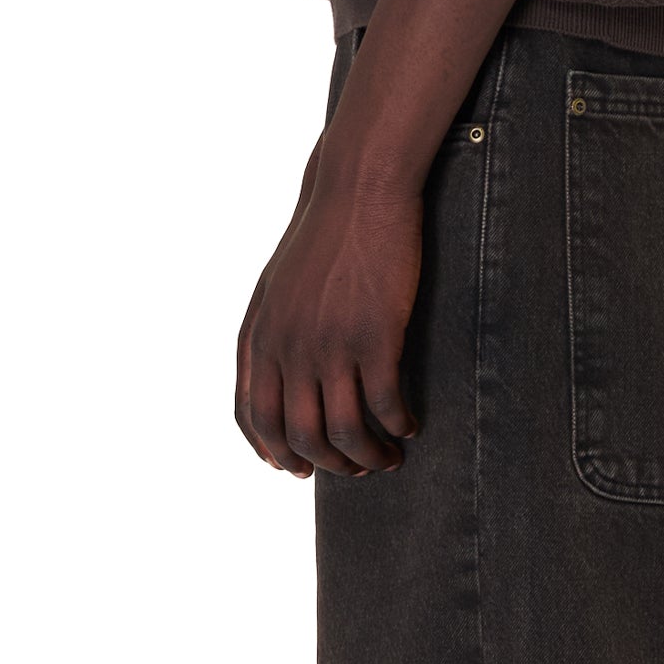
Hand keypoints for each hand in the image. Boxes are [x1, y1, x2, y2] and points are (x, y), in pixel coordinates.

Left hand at [234, 141, 421, 478]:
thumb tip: (280, 382)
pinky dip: (399, 426)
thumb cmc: (321, 238)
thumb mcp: (275, 291)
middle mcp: (288, 349)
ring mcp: (330, 346)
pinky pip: (385, 407)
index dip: (275, 453)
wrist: (355, 193)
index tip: (297, 470)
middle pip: (301, 437)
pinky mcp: (375, 338)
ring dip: (368, 457)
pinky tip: (410, 426)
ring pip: (345, 433)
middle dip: (330, 465)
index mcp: (258, 339)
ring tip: (387, 459)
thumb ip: (272, 338)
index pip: (253, 418)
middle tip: (356, 468)